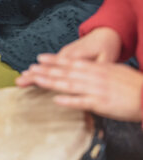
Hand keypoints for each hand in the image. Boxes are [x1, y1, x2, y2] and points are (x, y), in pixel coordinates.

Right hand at [16, 28, 121, 87]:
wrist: (105, 33)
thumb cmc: (107, 46)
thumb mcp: (108, 58)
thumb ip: (98, 69)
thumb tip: (92, 78)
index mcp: (76, 55)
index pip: (56, 67)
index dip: (44, 74)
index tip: (32, 78)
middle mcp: (66, 54)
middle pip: (46, 67)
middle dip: (32, 74)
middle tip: (19, 81)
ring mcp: (63, 54)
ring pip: (46, 66)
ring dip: (33, 73)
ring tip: (21, 80)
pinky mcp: (64, 55)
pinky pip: (49, 64)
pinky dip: (39, 70)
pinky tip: (31, 75)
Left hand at [17, 60, 142, 121]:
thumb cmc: (133, 84)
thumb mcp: (114, 70)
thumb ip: (98, 69)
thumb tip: (85, 68)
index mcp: (97, 68)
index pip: (70, 62)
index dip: (54, 60)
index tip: (39, 58)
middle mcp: (93, 76)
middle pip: (65, 72)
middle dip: (45, 71)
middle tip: (29, 69)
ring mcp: (96, 89)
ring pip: (68, 84)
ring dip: (50, 82)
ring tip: (35, 80)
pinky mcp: (101, 103)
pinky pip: (82, 102)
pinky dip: (69, 100)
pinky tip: (56, 99)